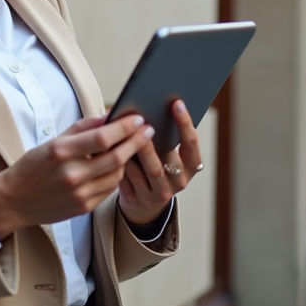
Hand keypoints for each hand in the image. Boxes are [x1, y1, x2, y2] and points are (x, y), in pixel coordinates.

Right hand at [0, 114, 153, 239]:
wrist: (14, 200)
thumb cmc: (33, 166)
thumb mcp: (53, 141)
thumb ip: (82, 128)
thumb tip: (109, 116)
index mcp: (61, 152)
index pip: (102, 137)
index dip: (124, 127)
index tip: (137, 118)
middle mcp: (71, 174)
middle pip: (116, 157)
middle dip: (136, 141)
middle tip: (147, 130)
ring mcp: (79, 193)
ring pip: (117, 174)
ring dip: (127, 159)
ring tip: (130, 147)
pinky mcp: (84, 207)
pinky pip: (109, 188)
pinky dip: (116, 175)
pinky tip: (116, 166)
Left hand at [119, 100, 200, 226]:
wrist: (145, 202)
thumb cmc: (155, 166)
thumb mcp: (166, 153)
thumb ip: (164, 135)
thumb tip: (148, 106)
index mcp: (192, 165)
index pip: (191, 143)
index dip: (185, 123)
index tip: (177, 103)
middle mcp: (180, 181)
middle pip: (169, 159)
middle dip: (155, 140)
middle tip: (144, 121)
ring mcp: (160, 192)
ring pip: (149, 170)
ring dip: (138, 151)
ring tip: (127, 132)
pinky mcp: (140, 199)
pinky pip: (130, 180)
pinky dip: (123, 163)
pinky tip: (113, 148)